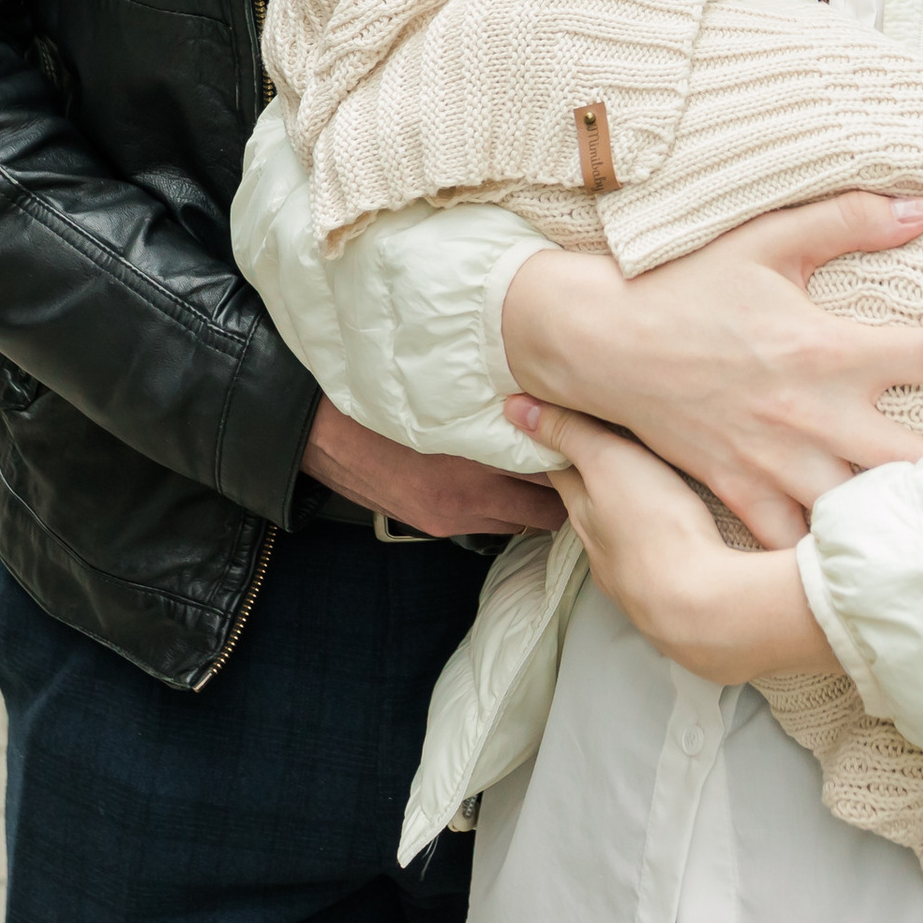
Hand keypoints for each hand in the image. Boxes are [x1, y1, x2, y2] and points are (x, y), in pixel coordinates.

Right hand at [300, 396, 562, 537]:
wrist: (324, 432)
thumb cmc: (388, 402)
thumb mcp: (447, 396)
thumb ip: (494, 405)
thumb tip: (541, 398)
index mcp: (476, 456)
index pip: (550, 467)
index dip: (577, 454)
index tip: (597, 440)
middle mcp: (470, 495)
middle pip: (548, 508)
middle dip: (570, 489)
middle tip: (586, 465)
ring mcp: (454, 515)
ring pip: (522, 520)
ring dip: (540, 502)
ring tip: (556, 474)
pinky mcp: (437, 524)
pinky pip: (491, 525)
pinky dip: (508, 509)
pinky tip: (513, 486)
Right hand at [500, 192, 922, 550]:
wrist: (597, 342)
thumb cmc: (686, 283)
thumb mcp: (767, 240)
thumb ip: (848, 220)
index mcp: (828, 348)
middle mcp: (811, 414)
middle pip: (918, 463)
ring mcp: (777, 464)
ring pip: (863, 516)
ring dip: (915, 535)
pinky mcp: (742, 494)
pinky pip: (795, 547)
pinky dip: (831, 567)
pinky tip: (872, 584)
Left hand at [505, 396, 833, 681]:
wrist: (701, 607)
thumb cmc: (653, 526)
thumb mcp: (608, 462)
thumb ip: (569, 432)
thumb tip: (512, 407)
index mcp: (584, 511)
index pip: (561, 470)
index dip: (558, 445)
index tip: (555, 424)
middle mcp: (601, 548)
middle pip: (590, 507)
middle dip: (595, 483)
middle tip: (605, 457)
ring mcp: (634, 578)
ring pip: (623, 540)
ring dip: (628, 520)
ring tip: (643, 499)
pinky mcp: (670, 594)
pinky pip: (658, 564)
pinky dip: (658, 549)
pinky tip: (674, 544)